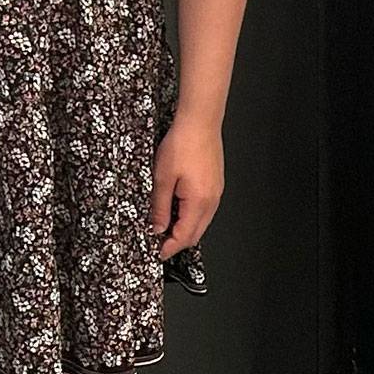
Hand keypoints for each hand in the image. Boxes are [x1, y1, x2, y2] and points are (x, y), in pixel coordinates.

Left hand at [151, 117, 224, 260]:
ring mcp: (216, 192)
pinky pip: (204, 208)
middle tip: (159, 241)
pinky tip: (177, 207)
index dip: (169, 248)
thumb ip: (160, 207)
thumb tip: (158, 228)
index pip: (184, 236)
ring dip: (184, 228)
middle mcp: (212, 200)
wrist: (200, 121)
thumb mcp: (162, 178)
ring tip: (165, 224)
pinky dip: (191, 215)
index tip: (157, 252)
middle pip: (196, 233)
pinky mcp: (215, 183)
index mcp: (199, 202)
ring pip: (201, 222)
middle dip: (177, 241)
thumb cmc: (182, 144)